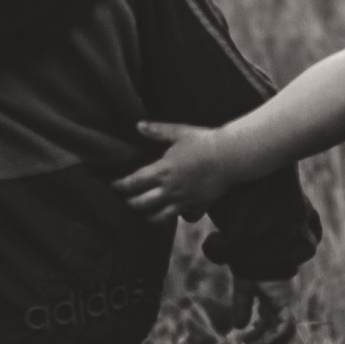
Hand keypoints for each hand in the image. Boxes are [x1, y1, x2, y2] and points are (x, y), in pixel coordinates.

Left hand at [115, 121, 231, 221]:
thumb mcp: (178, 132)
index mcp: (162, 170)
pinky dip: (180, 217)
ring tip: (145, 213)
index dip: (120, 186)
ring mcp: (185, 200)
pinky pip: (186, 218)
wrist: (231, 154)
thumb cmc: (204, 141)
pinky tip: (178, 213)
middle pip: (142, 204)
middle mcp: (170, 189)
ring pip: (160, 217)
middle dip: (130, 203)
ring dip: (149, 217)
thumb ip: (157, 131)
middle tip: (126, 200)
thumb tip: (138, 126)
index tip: (113, 186)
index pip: (133, 183)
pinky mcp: (199, 205)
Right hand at [201, 270, 296, 343]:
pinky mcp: (286, 303)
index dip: (259, 335)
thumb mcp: (243, 291)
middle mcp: (279, 305)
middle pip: (278, 331)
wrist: (258, 252)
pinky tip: (262, 342)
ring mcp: (285, 304)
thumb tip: (238, 327)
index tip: (245, 341)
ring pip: (285, 332)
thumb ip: (241, 308)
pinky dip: (275, 336)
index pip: (269, 324)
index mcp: (270, 302)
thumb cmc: (251, 266)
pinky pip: (285, 326)